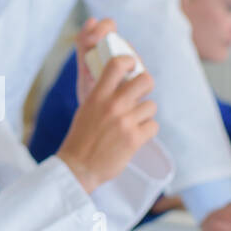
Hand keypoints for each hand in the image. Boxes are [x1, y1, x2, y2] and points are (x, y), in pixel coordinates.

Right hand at [58, 20, 156, 193]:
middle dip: (146, 86)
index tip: (132, 67)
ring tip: (133, 123)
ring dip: (145, 114)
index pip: (118, 64)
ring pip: (151, 106)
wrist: (78, 168)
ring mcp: (125, 122)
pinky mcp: (135, 139)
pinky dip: (146, 131)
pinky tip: (135, 136)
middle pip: (145, 80)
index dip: (130, 62)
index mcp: (97, 96)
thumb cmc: (81, 139)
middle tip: (140, 95)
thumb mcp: (86, 109)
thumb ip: (103, 94)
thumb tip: (122, 82)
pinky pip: (153, 126)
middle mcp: (112, 105)